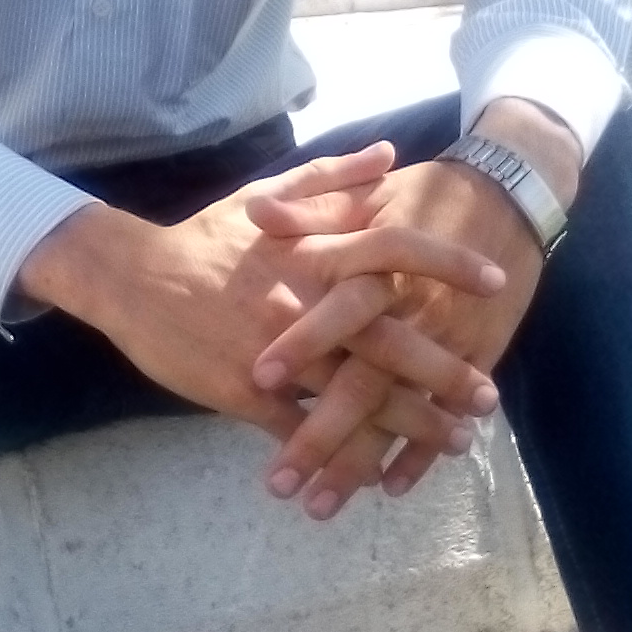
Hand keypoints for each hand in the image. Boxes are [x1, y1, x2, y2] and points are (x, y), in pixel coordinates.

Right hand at [16, 142, 512, 478]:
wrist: (133, 279)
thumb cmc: (207, 237)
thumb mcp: (269, 195)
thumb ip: (334, 178)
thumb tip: (392, 155)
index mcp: (315, 252)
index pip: (396, 249)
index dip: (449, 264)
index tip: (498, 280)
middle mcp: (303, 302)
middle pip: (390, 339)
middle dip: (445, 371)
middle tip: (488, 397)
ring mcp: (277, 353)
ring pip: (355, 396)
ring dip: (409, 425)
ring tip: (454, 442)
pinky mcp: (247, 392)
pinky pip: (304, 432)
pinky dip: (342, 457)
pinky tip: (378, 476)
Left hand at [246, 104, 582, 516]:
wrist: (511, 191)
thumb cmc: (425, 192)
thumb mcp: (367, 193)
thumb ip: (310, 206)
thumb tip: (254, 217)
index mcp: (382, 266)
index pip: (340, 309)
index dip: (303, 341)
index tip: (259, 380)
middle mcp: (414, 310)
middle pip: (366, 383)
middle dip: (323, 436)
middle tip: (280, 483)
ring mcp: (449, 341)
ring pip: (400, 413)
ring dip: (361, 462)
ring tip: (321, 505)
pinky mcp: (477, 356)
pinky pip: (445, 413)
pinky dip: (421, 454)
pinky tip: (388, 488)